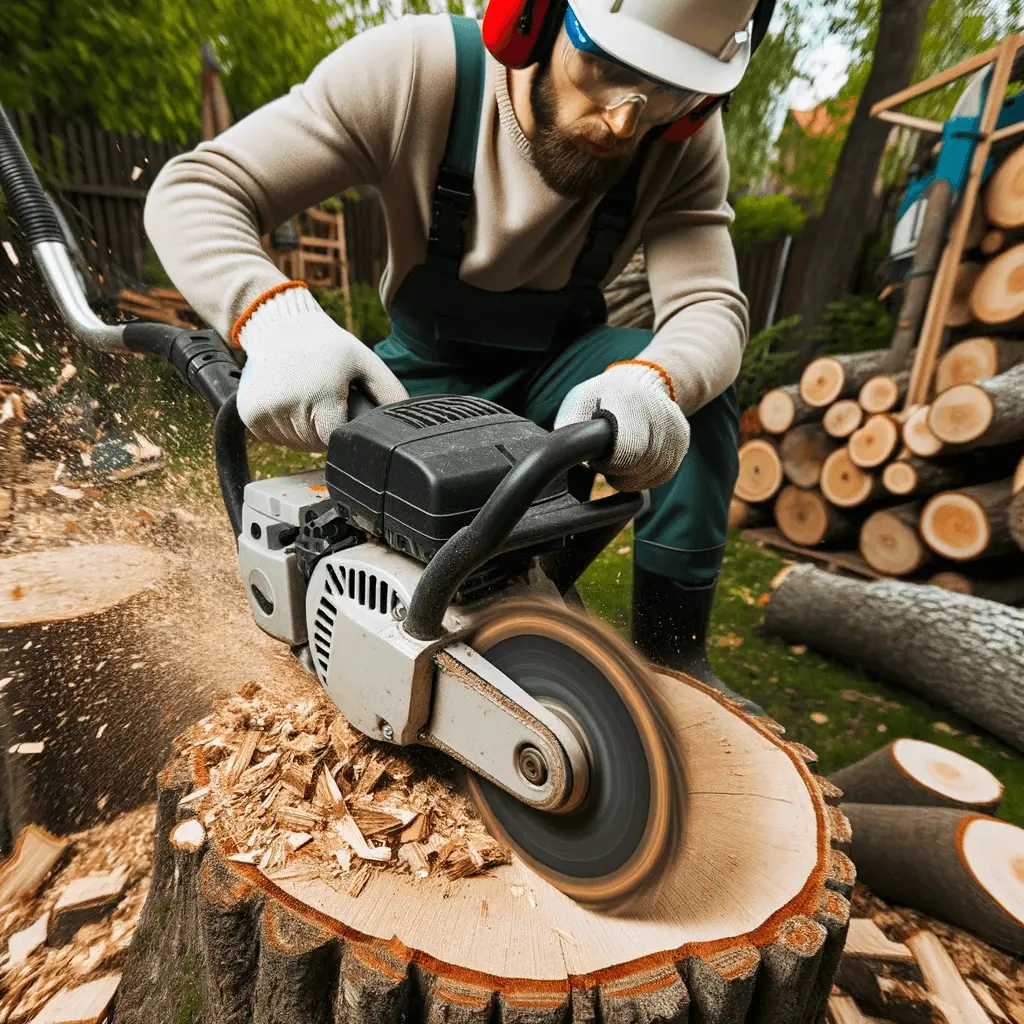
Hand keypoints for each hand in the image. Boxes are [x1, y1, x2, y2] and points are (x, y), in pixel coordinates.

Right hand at [235, 285, 407, 449]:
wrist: (280, 326)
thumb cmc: (328, 347)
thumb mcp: (366, 363)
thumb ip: (390, 395)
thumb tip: (405, 423)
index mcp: (320, 396)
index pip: (335, 441)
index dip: (342, 432)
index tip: (342, 412)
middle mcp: (289, 406)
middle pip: (315, 445)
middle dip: (324, 430)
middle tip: (326, 401)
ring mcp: (265, 411)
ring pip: (295, 444)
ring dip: (305, 430)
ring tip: (308, 398)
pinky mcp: (249, 414)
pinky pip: (275, 438)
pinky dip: (285, 427)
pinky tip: (290, 401)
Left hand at [554, 361, 689, 490]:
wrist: (644, 382)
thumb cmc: (605, 394)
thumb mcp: (580, 400)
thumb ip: (570, 426)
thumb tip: (564, 454)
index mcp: (630, 403)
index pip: (628, 452)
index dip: (608, 464)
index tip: (598, 458)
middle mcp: (659, 416)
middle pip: (638, 468)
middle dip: (616, 470)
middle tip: (606, 458)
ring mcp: (674, 431)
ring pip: (651, 475)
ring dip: (630, 475)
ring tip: (619, 458)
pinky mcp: (682, 443)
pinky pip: (662, 474)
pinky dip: (644, 475)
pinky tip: (633, 464)